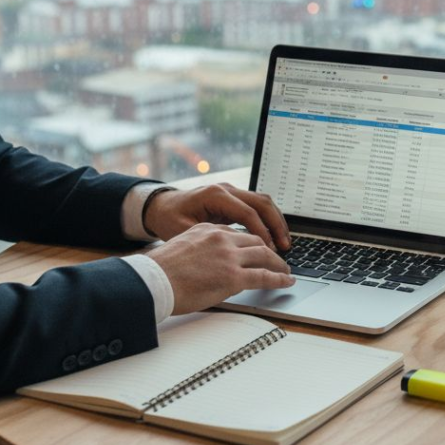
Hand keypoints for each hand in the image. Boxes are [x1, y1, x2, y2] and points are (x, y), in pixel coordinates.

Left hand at [144, 183, 290, 250]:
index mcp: (215, 195)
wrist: (160, 206)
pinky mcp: (234, 197)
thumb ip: (209, 239)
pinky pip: (257, 206)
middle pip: (262, 203)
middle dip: (276, 225)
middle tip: (285, 247)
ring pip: (264, 202)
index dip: (261, 232)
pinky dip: (268, 220)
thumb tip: (234, 255)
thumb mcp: (183, 231)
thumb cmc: (168, 219)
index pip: (247, 213)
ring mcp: (232, 191)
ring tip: (284, 243)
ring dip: (276, 222)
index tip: (270, 251)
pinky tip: (273, 236)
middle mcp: (227, 189)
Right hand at [146, 223, 294, 314]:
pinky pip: (264, 276)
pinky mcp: (233, 276)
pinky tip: (286, 282)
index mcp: (208, 230)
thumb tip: (209, 262)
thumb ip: (200, 249)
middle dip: (270, 250)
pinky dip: (279, 279)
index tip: (258, 249)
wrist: (150, 282)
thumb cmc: (158, 272)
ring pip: (264, 255)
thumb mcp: (181, 247)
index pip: (237, 234)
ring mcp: (229, 257)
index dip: (251, 243)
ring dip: (278, 264)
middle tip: (278, 259)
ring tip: (285, 271)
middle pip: (255, 241)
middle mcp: (221, 239)